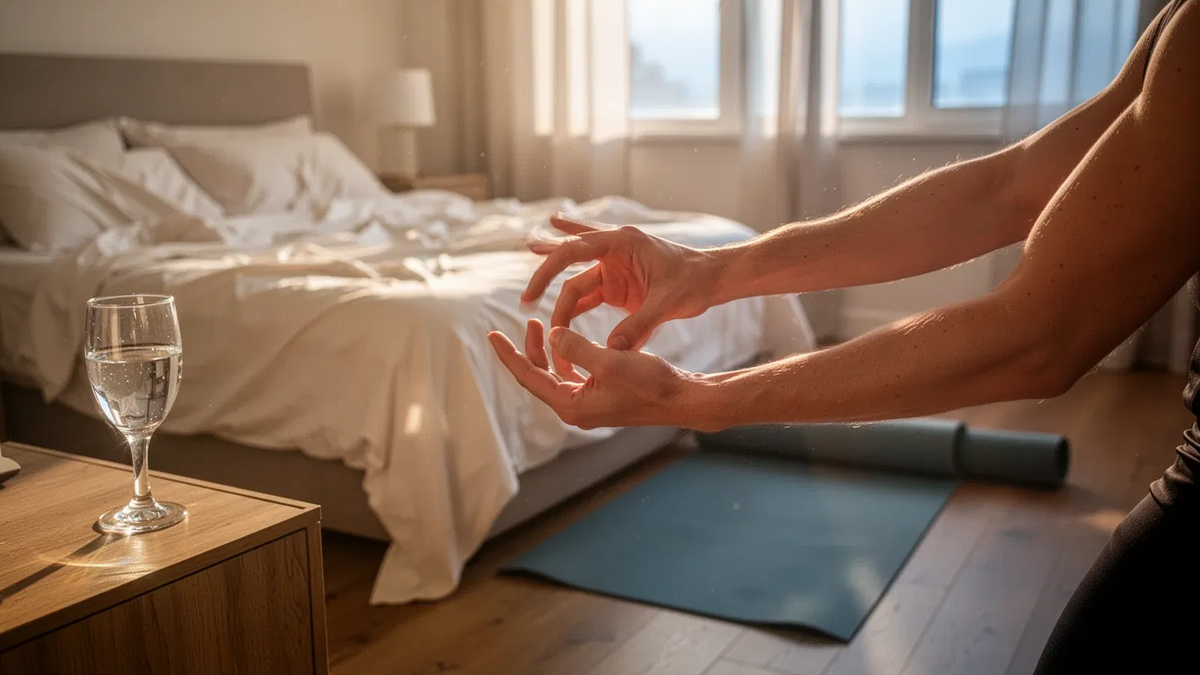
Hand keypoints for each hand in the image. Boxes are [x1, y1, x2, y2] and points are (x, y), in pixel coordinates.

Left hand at [488, 319, 703, 429]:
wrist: (681, 398)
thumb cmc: (650, 383)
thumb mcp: (610, 361)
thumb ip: (577, 347)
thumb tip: (552, 334)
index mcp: (572, 404)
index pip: (529, 377)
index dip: (510, 355)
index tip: (492, 335)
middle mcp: (576, 409)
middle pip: (539, 376)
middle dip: (529, 349)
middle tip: (527, 321)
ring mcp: (588, 405)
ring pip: (555, 374)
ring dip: (548, 350)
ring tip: (544, 325)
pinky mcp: (601, 397)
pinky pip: (573, 375)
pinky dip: (567, 356)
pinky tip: (571, 339)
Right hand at [522, 214, 721, 373]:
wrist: (713, 279)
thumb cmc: (694, 283)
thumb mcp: (668, 304)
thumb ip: (640, 325)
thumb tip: (612, 350)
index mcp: (622, 244)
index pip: (573, 251)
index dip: (547, 272)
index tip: (532, 295)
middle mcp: (613, 251)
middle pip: (569, 263)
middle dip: (544, 276)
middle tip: (524, 299)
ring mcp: (614, 267)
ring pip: (575, 275)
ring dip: (552, 274)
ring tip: (525, 248)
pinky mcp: (618, 283)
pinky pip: (587, 287)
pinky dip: (569, 286)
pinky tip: (549, 255)